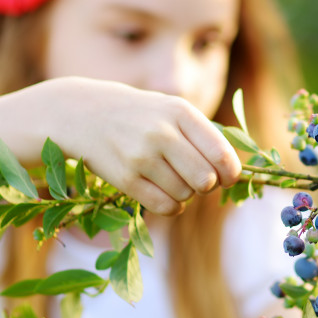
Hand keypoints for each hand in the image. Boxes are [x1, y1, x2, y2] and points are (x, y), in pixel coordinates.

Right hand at [43, 77, 240, 214]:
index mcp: (180, 112)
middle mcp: (162, 133)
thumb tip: (234, 174)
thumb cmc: (140, 115)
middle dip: (207, 185)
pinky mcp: (124, 179)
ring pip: (186, 195)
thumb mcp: (171, 110)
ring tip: (172, 179)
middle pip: (206, 180)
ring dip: (185, 194)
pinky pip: (165, 207)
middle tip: (198, 179)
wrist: (82, 113)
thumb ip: (203, 136)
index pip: (221, 153)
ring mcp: (141, 157)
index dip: (231, 173)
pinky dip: (172, 206)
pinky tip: (164, 193)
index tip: (228, 177)